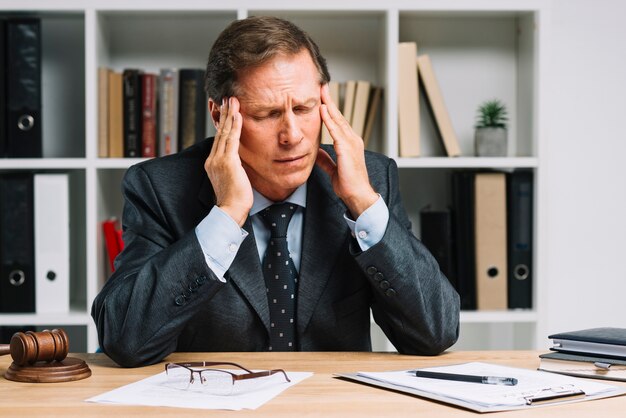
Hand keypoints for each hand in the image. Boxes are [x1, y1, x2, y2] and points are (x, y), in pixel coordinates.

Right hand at [204, 97, 251, 225]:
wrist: (230, 211)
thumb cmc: (234, 200)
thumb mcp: (232, 180)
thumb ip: (233, 169)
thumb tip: (240, 163)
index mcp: (212, 164)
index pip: (218, 139)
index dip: (222, 124)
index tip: (226, 112)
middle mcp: (213, 159)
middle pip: (219, 132)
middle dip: (224, 114)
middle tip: (228, 99)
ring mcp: (219, 160)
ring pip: (224, 133)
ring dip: (229, 115)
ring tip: (232, 101)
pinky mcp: (228, 162)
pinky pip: (231, 140)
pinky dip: (235, 126)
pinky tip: (238, 115)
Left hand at [316, 84, 378, 218]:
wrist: (358, 195)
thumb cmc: (348, 183)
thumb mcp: (333, 169)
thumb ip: (326, 159)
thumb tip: (317, 153)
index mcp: (350, 143)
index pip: (338, 122)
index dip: (330, 109)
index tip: (322, 98)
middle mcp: (352, 139)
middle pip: (339, 116)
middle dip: (329, 101)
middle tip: (322, 86)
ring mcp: (351, 143)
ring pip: (338, 120)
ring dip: (328, 106)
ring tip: (321, 93)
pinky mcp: (347, 149)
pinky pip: (336, 131)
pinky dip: (329, 120)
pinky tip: (322, 110)